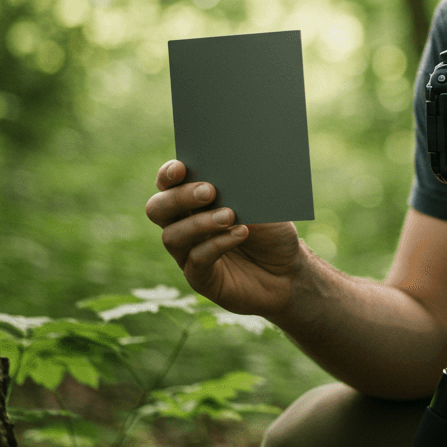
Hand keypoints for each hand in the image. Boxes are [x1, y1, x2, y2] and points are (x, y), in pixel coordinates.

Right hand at [145, 160, 303, 318]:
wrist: (288, 272)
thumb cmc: (271, 233)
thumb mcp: (261, 206)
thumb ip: (240, 190)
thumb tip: (228, 174)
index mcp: (194, 202)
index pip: (167, 184)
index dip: (168, 175)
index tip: (181, 168)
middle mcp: (184, 226)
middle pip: (158, 209)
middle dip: (179, 197)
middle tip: (209, 192)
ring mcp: (188, 254)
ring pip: (172, 236)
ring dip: (199, 222)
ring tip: (230, 216)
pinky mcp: (200, 279)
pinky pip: (195, 260)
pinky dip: (216, 244)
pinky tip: (239, 234)